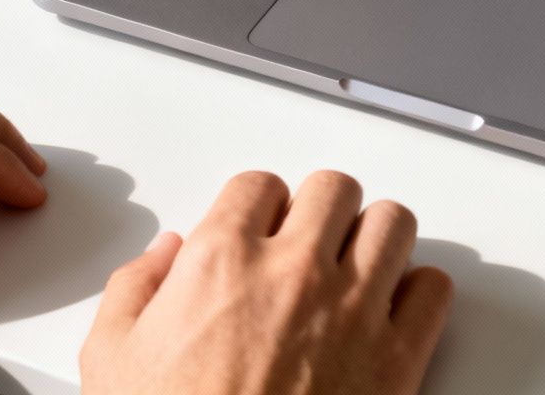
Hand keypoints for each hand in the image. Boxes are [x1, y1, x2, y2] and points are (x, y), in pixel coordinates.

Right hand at [82, 170, 452, 394]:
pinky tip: (394, 309)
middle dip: (321, 211)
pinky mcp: (397, 358)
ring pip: (392, 223)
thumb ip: (134, 290)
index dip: (258, 207)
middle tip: (310, 241)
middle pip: (333, 190)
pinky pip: (434, 289)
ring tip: (358, 265)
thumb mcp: (111, 359)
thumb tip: (165, 255)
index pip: (259, 186)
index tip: (260, 228)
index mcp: (221, 261)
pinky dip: (419, 292)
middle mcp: (294, 272)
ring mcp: (353, 311)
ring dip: (375, 239)